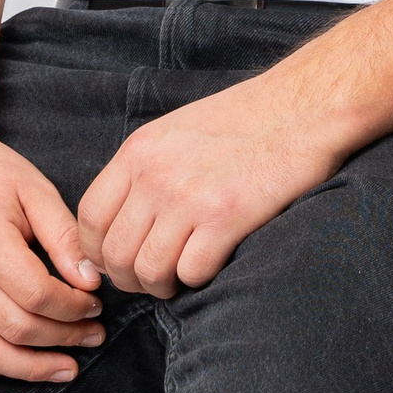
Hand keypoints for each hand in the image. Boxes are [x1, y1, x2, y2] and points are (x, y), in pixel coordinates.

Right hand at [0, 121, 104, 381]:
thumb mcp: (35, 190)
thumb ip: (65, 237)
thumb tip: (91, 281)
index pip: (38, 295)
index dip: (75, 308)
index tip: (96, 304)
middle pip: (16, 329)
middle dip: (64, 339)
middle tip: (93, 335)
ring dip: (31, 368)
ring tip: (65, 366)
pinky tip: (17, 364)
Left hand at [77, 71, 343, 297]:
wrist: (302, 107)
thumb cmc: (244, 121)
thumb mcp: (175, 131)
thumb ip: (143, 170)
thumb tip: (118, 223)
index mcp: (139, 151)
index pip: (90, 218)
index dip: (97, 252)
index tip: (116, 262)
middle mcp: (155, 175)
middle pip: (115, 253)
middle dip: (129, 278)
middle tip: (153, 279)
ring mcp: (189, 197)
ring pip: (149, 270)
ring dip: (163, 285)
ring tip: (181, 277)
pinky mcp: (226, 217)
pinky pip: (191, 272)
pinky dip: (198, 279)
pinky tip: (213, 263)